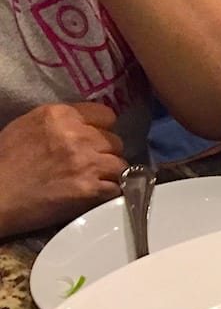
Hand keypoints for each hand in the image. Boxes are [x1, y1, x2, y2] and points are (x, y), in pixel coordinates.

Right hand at [0, 103, 127, 237]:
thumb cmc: (8, 160)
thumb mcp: (30, 125)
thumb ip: (62, 123)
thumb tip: (86, 127)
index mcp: (60, 114)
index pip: (106, 115)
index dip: (103, 129)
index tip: (96, 141)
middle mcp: (77, 135)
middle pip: (116, 141)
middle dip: (106, 153)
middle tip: (92, 164)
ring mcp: (86, 162)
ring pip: (121, 165)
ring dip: (111, 174)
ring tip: (94, 180)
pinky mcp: (90, 188)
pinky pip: (117, 188)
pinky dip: (110, 193)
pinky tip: (95, 194)